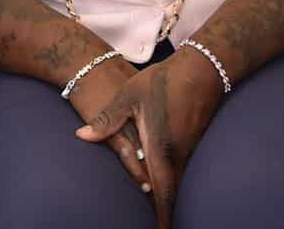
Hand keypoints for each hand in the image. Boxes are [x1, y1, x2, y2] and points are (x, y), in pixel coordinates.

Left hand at [74, 54, 226, 228]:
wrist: (202, 69)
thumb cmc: (162, 81)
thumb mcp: (129, 96)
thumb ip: (106, 120)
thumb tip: (82, 137)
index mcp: (161, 149)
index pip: (161, 194)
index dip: (161, 217)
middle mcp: (178, 156)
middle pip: (170, 196)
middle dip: (163, 216)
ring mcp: (187, 152)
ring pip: (176, 184)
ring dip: (166, 201)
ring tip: (156, 218)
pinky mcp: (190, 145)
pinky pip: (179, 173)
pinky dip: (170, 186)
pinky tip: (160, 189)